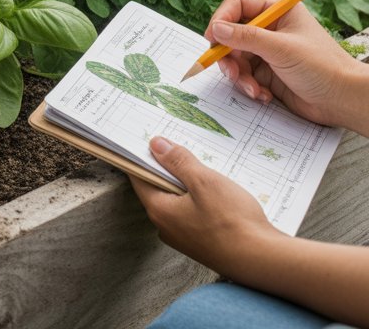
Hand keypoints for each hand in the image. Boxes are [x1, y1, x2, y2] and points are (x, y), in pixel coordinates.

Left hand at [131, 137, 283, 275]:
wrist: (264, 261)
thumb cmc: (232, 221)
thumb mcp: (204, 181)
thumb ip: (178, 162)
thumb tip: (156, 144)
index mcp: (159, 211)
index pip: (139, 177)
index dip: (144, 157)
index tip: (152, 141)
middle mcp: (166, 227)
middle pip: (159, 189)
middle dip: (170, 170)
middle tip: (183, 150)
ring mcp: (184, 238)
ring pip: (179, 202)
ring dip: (189, 186)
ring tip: (205, 171)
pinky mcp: (202, 243)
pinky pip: (194, 215)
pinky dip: (201, 201)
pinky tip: (218, 195)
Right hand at [207, 0, 366, 130]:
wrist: (343, 101)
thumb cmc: (323, 67)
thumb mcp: (282, 49)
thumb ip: (246, 37)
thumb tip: (216, 28)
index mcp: (278, 11)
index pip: (238, 5)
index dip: (221, 19)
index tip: (212, 37)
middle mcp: (270, 28)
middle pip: (231, 33)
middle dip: (228, 55)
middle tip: (230, 70)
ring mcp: (267, 51)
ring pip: (234, 57)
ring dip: (239, 75)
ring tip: (251, 87)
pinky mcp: (266, 72)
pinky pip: (243, 75)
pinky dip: (248, 86)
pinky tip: (263, 94)